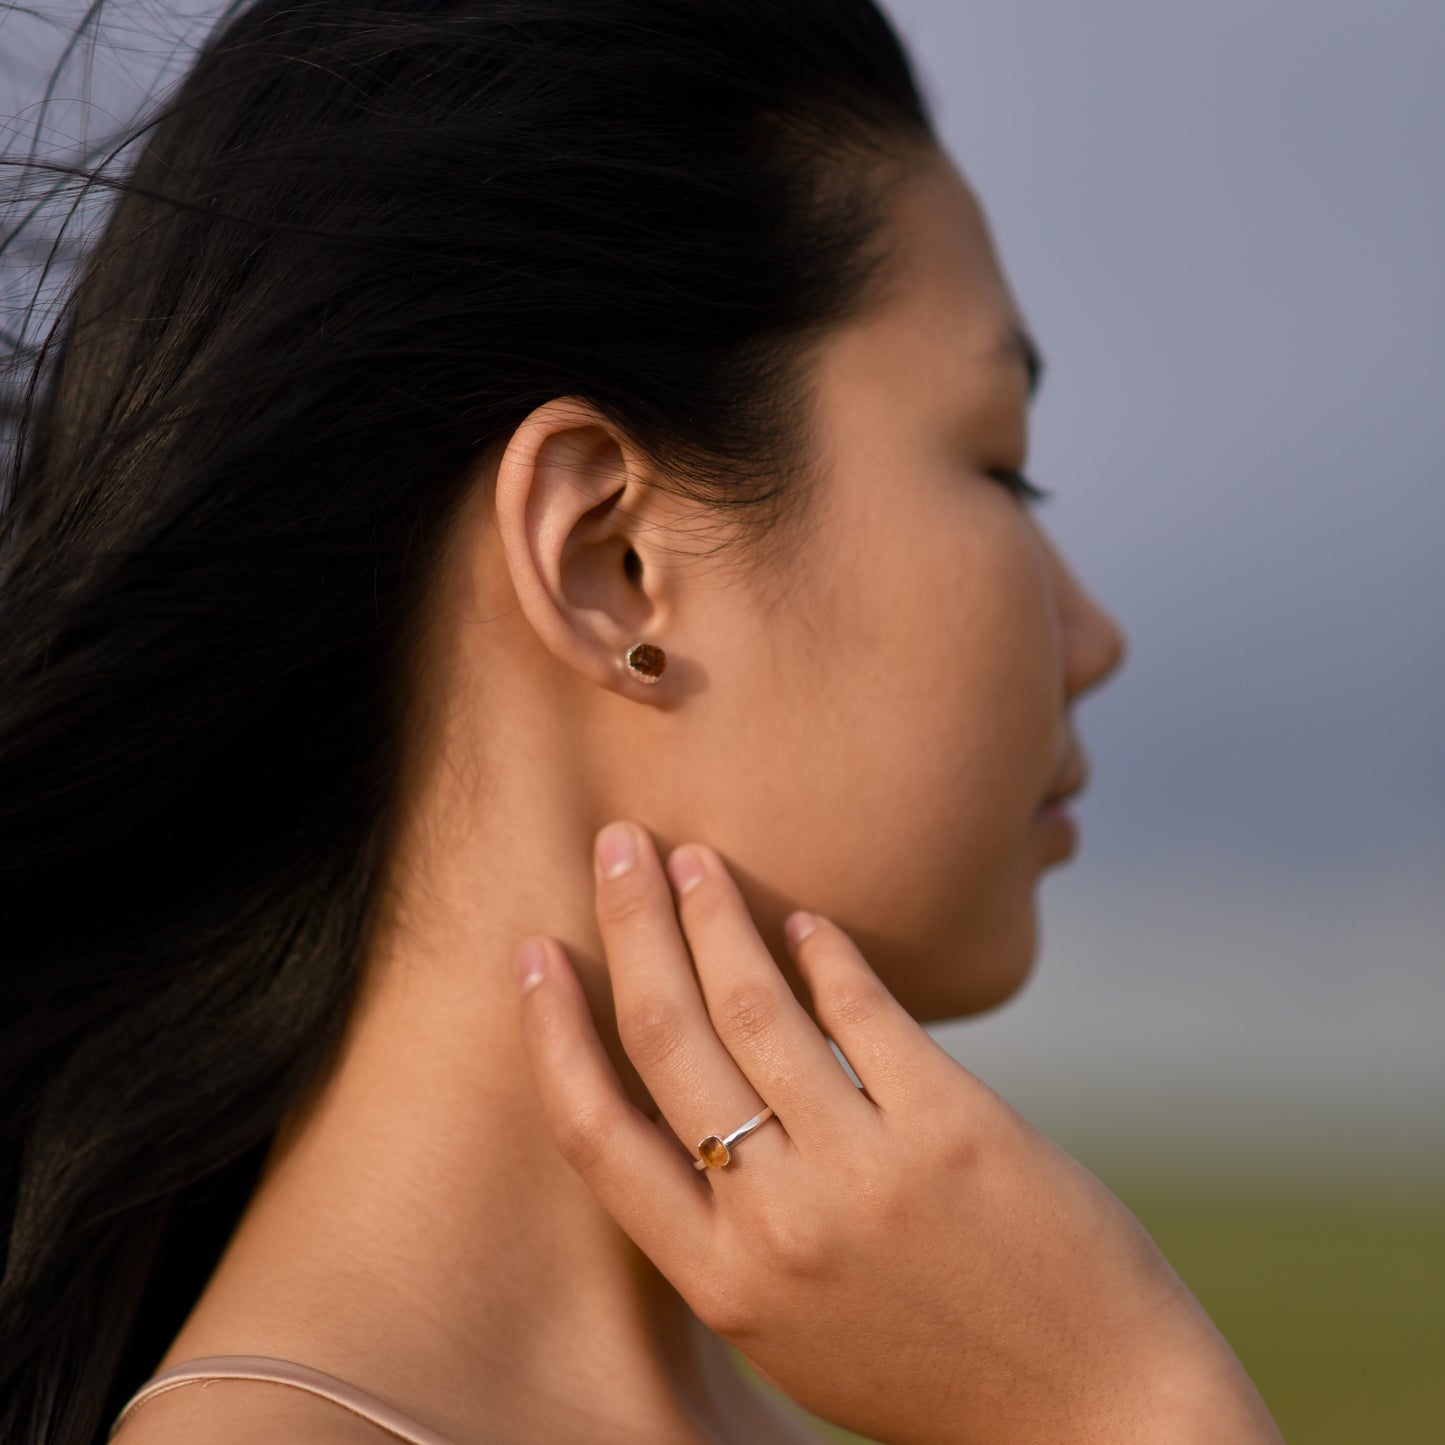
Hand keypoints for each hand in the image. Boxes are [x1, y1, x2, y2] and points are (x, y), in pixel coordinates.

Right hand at [513, 822, 1282, 1444]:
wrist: (1100, 1419)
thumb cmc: (934, 1369)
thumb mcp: (798, 1327)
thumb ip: (737, 1225)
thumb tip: (705, 1088)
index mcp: (722, 1284)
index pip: (597, 1133)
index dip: (554, 1032)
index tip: (534, 953)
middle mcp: (776, 1225)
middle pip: (668, 1038)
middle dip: (630, 924)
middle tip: (615, 842)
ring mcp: (865, 1172)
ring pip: (754, 1005)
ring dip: (714, 913)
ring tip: (695, 854)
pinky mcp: (952, 1126)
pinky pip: (863, 1011)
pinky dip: (827, 952)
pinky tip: (807, 919)